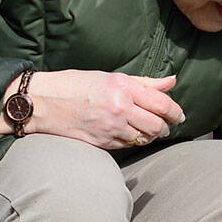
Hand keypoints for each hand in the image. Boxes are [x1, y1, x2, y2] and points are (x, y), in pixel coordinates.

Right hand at [0, 70, 185, 148]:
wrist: (42, 102)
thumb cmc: (75, 85)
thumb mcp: (110, 77)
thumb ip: (144, 82)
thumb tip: (172, 82)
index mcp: (123, 87)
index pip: (162, 103)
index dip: (176, 111)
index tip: (179, 115)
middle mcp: (120, 107)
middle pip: (158, 124)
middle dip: (166, 127)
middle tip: (166, 125)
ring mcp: (111, 127)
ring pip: (145, 137)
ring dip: (151, 136)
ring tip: (149, 130)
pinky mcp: (103, 142)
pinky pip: (128, 145)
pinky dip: (134, 141)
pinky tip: (130, 134)